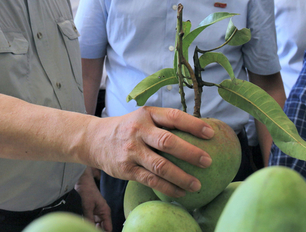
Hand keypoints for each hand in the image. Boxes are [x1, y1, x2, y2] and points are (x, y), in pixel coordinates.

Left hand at [76, 168, 111, 231]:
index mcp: (105, 211)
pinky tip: (84, 226)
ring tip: (86, 229)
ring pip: (96, 225)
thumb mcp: (88, 206)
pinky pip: (91, 221)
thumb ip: (89, 219)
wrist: (82, 181)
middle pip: (102, 228)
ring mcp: (96, 212)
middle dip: (98, 230)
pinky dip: (88, 224)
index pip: (108, 228)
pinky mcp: (90, 211)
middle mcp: (102, 213)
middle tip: (89, 231)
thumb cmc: (87, 190)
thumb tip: (89, 229)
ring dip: (92, 228)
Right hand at [88, 107, 213, 198]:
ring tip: (197, 185)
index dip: (193, 125)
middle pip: (168, 142)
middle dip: (190, 153)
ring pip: (160, 166)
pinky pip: (150, 180)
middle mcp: (139, 131)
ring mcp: (131, 151)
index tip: (211, 134)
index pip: (173, 117)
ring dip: (181, 177)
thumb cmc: (129, 128)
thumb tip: (200, 129)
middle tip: (208, 162)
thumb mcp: (144, 117)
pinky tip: (181, 192)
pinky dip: (168, 188)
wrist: (94, 139)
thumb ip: (165, 122)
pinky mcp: (126, 169)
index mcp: (147, 114)